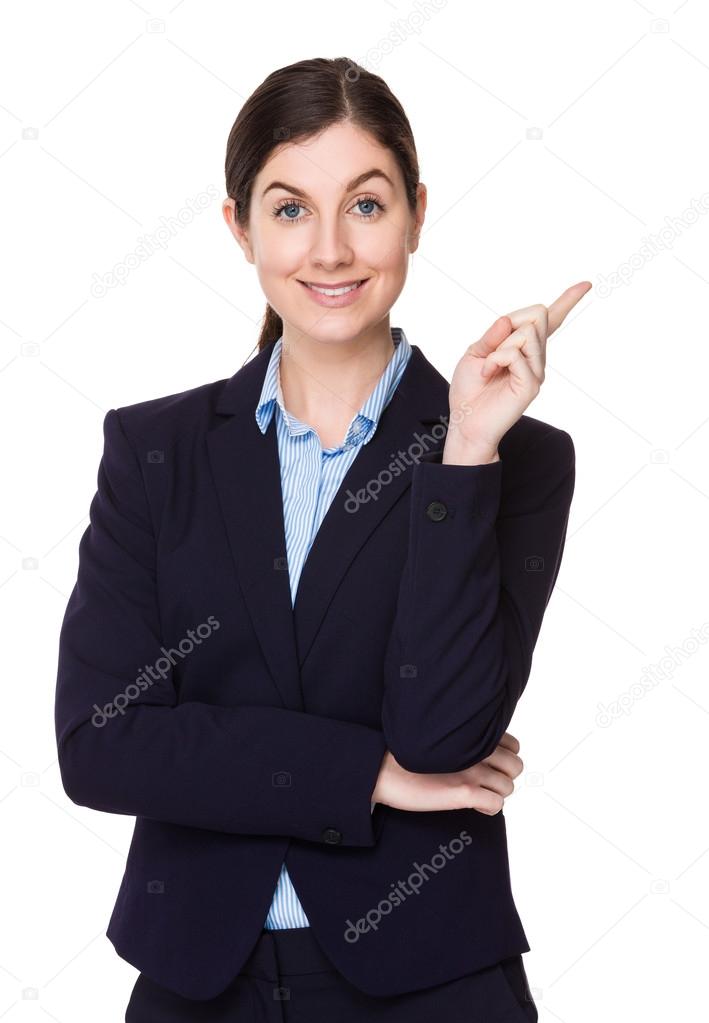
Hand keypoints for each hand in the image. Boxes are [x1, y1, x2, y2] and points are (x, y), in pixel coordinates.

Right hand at [372, 732, 523, 815]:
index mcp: (471, 734)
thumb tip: (480, 753)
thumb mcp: (441, 739)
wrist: (384, 770)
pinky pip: (496, 804)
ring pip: (508, 787)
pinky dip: (489, 808)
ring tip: (479, 795)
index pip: (514, 745)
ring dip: (496, 793)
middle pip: (516, 766)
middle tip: (486, 783)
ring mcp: (472, 771)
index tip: (491, 765)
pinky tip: (475, 806)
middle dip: (505, 776)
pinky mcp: (463, 792)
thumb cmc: (407, 755)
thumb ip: (463, 740)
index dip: (506, 758)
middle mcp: (476, 750)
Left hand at [446, 281, 591, 454]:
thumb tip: (509, 319)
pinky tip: (488, 373)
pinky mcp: (532, 384)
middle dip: (512, 323)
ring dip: (499, 346)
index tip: (586, 284)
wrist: (465, 421)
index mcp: (523, 347)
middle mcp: (536, 357)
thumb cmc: (469, 389)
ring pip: (527, 333)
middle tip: (493, 351)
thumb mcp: (474, 353)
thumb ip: (493, 334)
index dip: (567, 301)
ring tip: (490, 367)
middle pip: (538, 314)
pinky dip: (495, 359)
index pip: (550, 320)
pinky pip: (515, 354)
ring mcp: (537, 370)